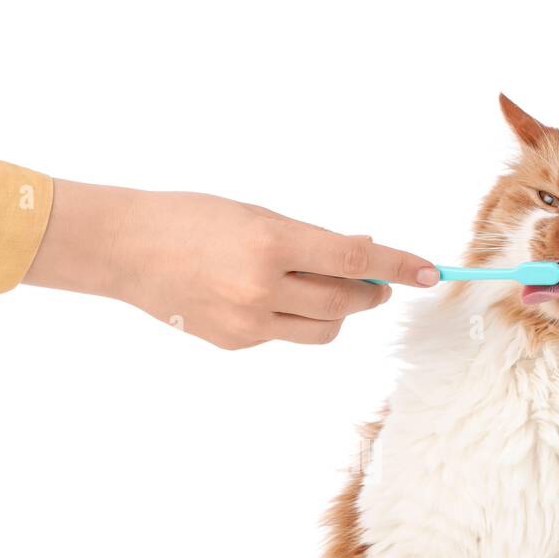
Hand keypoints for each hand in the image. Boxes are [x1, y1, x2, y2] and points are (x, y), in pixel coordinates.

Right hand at [23, 180, 438, 348]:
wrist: (127, 249)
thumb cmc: (191, 218)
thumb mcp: (256, 214)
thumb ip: (311, 239)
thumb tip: (362, 256)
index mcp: (271, 244)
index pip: (354, 261)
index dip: (398, 266)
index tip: (431, 273)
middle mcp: (262, 290)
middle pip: (346, 303)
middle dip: (372, 293)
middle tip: (380, 283)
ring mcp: (248, 324)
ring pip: (323, 329)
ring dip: (339, 310)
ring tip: (327, 289)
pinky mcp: (236, 343)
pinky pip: (286, 336)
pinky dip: (295, 318)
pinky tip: (273, 298)